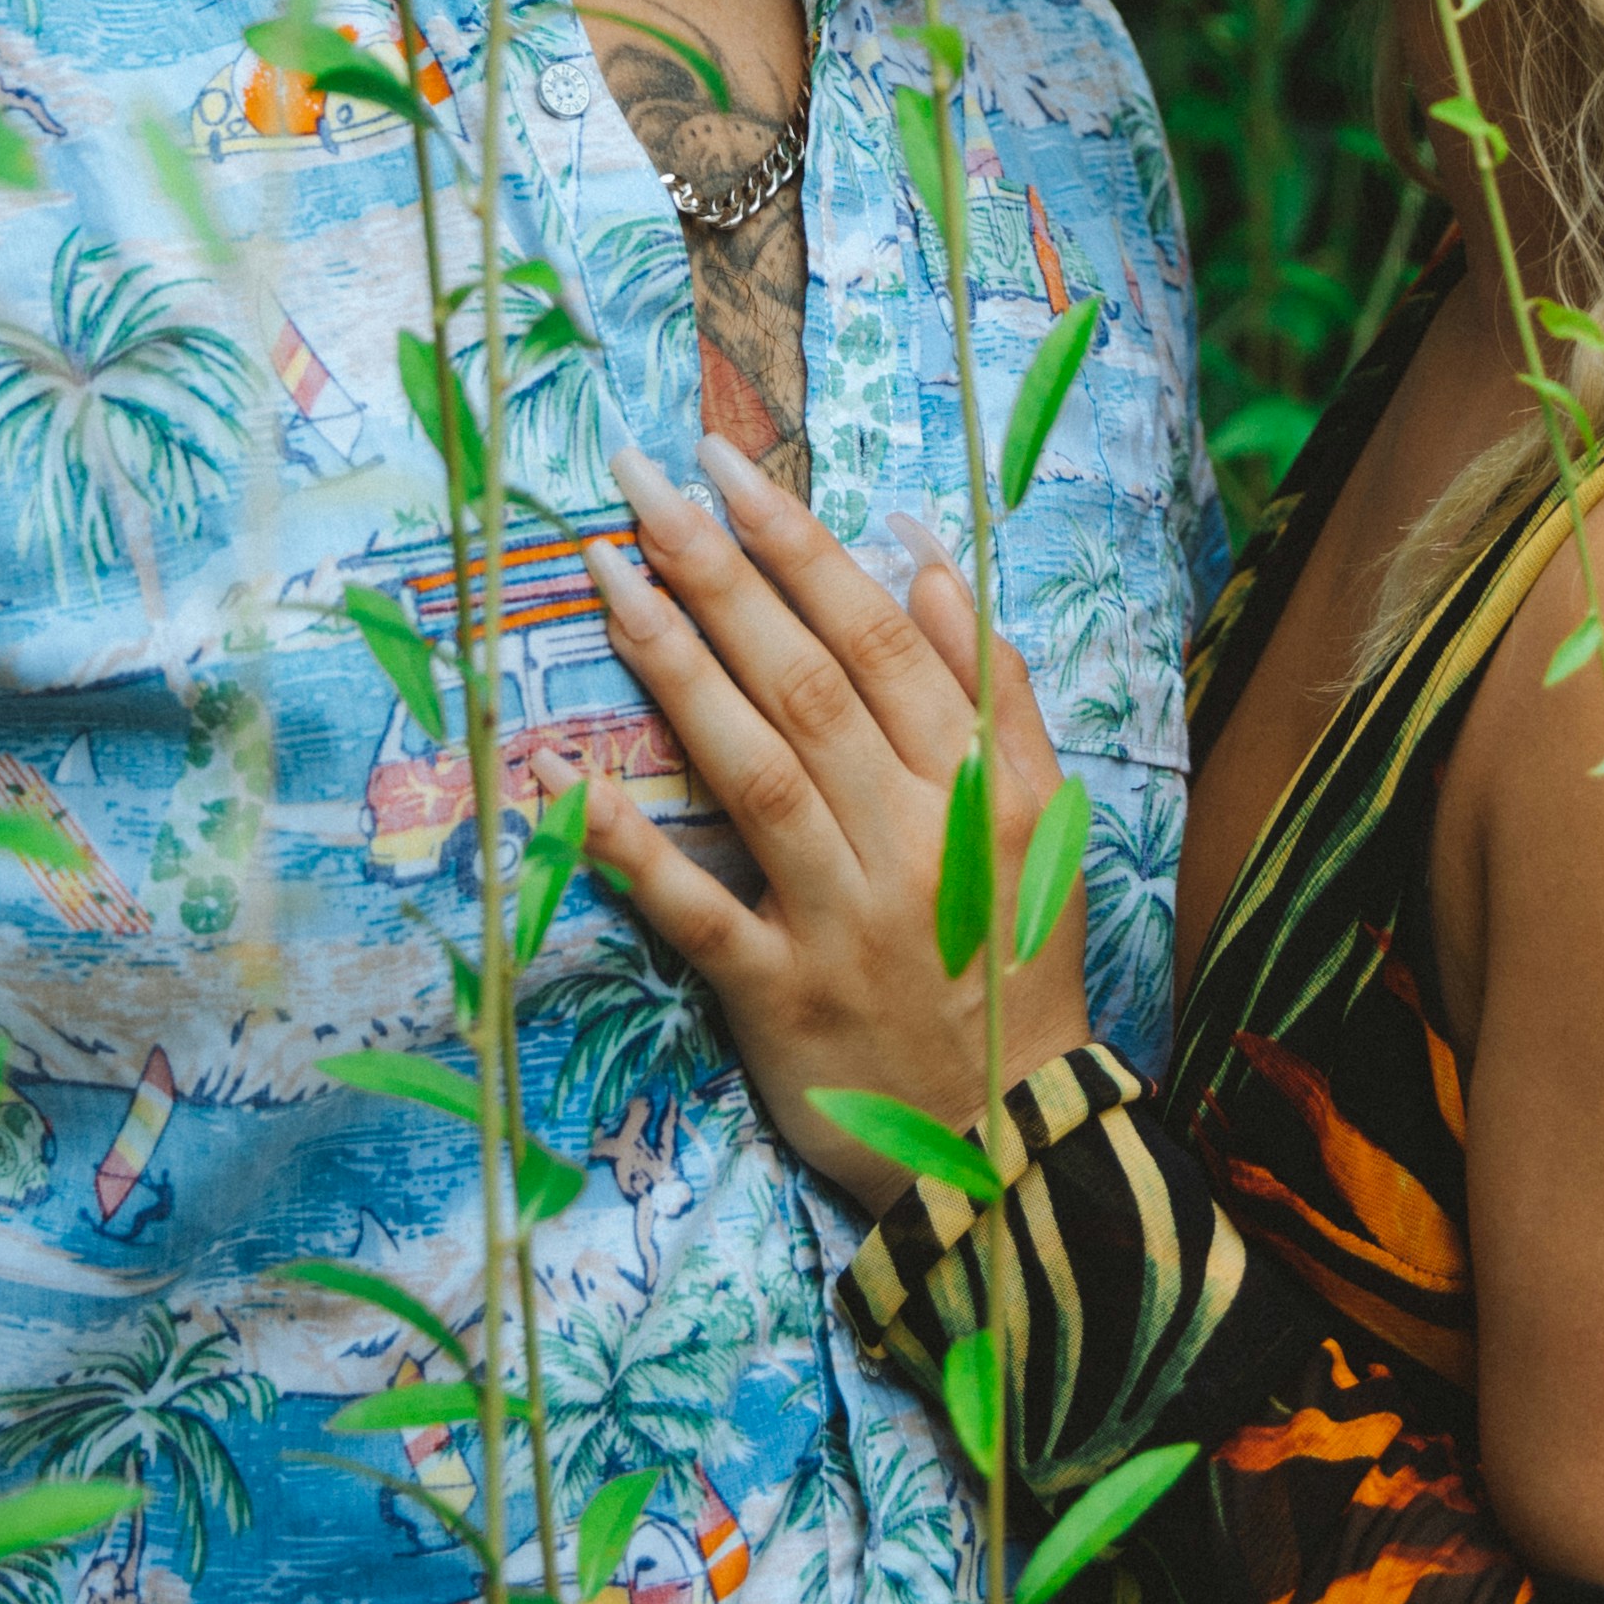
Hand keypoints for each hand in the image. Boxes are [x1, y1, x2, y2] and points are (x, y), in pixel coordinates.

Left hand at [580, 436, 1092, 1205]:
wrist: (1012, 1135)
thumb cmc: (1013, 953)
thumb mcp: (1037, 811)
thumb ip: (991, 681)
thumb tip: (920, 554)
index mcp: (970, 784)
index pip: (875, 636)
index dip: (797, 545)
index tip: (724, 467)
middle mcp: (908, 838)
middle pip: (806, 683)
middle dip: (719, 573)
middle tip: (640, 482)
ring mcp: (839, 919)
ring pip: (756, 772)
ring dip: (678, 670)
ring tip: (609, 580)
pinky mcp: (779, 998)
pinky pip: (698, 913)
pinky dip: (634, 846)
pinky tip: (566, 778)